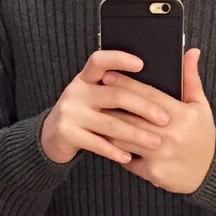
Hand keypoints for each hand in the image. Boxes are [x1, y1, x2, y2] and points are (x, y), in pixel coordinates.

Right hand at [40, 50, 170, 164]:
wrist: (51, 137)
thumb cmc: (85, 115)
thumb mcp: (95, 97)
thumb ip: (117, 90)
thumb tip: (153, 84)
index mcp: (86, 78)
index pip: (100, 61)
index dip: (119, 59)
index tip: (141, 63)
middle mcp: (77, 91)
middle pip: (115, 95)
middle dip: (144, 107)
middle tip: (165, 119)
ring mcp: (70, 112)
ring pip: (109, 123)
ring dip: (136, 134)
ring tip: (156, 142)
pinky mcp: (66, 133)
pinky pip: (96, 143)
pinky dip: (115, 151)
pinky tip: (130, 157)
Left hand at [101, 49, 215, 193]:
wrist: (209, 173)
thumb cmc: (202, 136)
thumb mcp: (200, 106)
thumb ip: (191, 79)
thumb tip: (191, 51)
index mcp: (182, 115)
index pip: (148, 95)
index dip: (126, 84)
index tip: (108, 76)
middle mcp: (171, 134)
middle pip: (131, 116)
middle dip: (110, 105)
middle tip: (94, 95)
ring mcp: (161, 155)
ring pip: (124, 138)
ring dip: (108, 128)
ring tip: (96, 117)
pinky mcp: (153, 172)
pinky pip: (127, 159)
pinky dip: (117, 151)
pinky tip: (107, 142)